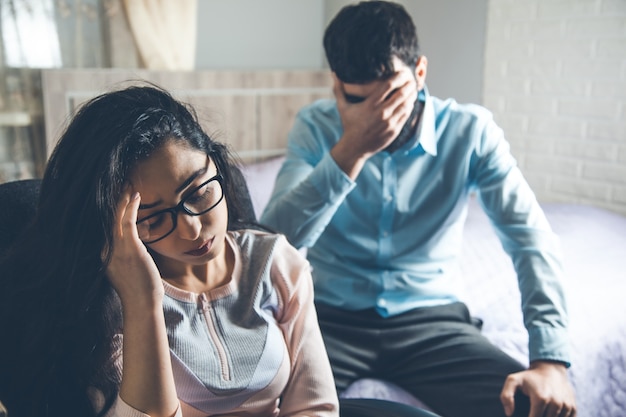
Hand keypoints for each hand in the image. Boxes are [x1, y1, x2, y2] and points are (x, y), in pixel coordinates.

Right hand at [106, 190, 162, 308]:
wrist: (142, 304)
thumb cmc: (139, 288)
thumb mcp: (129, 267)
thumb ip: (128, 251)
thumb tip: (137, 238)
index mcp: (104, 254)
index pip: (104, 227)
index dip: (109, 210)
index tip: (114, 196)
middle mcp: (106, 250)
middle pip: (107, 218)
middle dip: (113, 200)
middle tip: (120, 184)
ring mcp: (117, 249)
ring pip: (116, 217)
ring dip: (122, 199)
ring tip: (128, 184)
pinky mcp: (130, 249)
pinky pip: (128, 222)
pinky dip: (131, 207)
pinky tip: (136, 196)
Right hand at [330, 70, 416, 177]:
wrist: (355, 148)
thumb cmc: (349, 125)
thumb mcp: (343, 107)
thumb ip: (339, 90)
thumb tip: (333, 74)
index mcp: (370, 105)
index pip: (388, 86)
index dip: (398, 77)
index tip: (403, 72)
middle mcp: (381, 113)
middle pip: (400, 94)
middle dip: (408, 85)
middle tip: (412, 79)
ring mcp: (389, 122)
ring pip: (406, 104)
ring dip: (411, 95)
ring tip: (414, 88)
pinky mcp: (394, 130)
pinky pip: (406, 115)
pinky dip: (409, 107)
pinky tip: (410, 101)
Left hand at [500, 361, 575, 416]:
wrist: (551, 369)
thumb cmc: (529, 377)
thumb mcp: (513, 381)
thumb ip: (506, 396)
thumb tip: (509, 413)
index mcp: (540, 398)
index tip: (526, 414)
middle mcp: (556, 403)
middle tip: (533, 412)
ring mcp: (566, 406)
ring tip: (541, 411)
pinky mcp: (573, 408)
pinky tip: (550, 413)